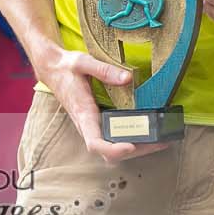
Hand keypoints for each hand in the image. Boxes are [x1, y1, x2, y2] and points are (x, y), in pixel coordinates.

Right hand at [35, 44, 161, 164]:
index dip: (112, 149)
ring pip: (112, 149)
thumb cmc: (67, 67)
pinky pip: (113, 138)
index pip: (94, 142)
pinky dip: (131, 139)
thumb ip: (104, 70)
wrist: (53, 69)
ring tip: (161, 141)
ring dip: (136, 148)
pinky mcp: (97, 122)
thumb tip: (128, 78)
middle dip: (134, 151)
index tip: (131, 147)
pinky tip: (148, 133)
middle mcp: (87, 125)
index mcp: (83, 113)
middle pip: (108, 152)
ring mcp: (92, 126)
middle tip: (159, 143)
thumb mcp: (84, 62)